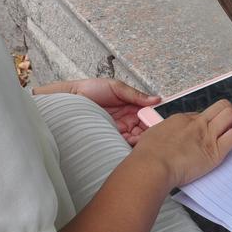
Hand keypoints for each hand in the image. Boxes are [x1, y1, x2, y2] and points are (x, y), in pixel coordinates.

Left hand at [33, 79, 159, 145]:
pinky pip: (124, 142)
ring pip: (137, 137)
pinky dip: (131, 144)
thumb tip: (156, 98)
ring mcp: (120, 129)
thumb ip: (136, 95)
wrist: (70, 98)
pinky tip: (134, 142)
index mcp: (131, 106)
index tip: (161, 121)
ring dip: (142, 139)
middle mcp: (128, 119)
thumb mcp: (116, 87)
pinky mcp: (111, 137)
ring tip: (144, 138)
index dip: (156, 118)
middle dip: (150, 131)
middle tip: (154, 133)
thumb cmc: (90, 89)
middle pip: (145, 128)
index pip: (148, 114)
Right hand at [130, 99, 231, 186]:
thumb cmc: (147, 156)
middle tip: (229, 123)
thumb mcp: (151, 135)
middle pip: (220, 106)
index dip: (207, 121)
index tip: (207, 129)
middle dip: (228, 112)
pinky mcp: (215, 150)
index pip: (201, 114)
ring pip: (231, 114)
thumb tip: (163, 136)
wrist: (152, 166)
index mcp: (181, 119)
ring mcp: (207, 135)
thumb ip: (162, 134)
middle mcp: (197, 123)